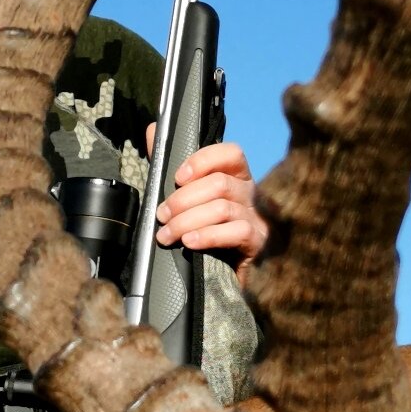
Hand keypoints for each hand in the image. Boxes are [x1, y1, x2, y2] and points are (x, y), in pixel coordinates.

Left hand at [151, 137, 268, 266]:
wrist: (220, 281)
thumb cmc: (204, 233)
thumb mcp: (185, 199)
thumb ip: (169, 165)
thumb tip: (152, 130)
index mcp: (237, 178)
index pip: (231, 153)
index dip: (204, 160)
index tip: (178, 176)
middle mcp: (251, 194)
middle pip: (220, 183)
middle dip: (183, 199)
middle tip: (162, 215)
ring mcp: (258, 218)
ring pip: (222, 208)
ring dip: (187, 220)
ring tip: (167, 235)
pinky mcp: (258, 243)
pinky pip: (236, 232)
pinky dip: (208, 235)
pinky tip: (190, 242)